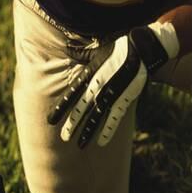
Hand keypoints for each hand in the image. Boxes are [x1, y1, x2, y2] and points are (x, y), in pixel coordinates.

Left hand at [47, 26, 170, 148]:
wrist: (142, 47)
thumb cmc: (118, 47)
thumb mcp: (96, 50)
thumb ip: (81, 53)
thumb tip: (67, 47)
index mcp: (89, 75)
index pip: (71, 95)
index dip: (60, 108)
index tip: (50, 120)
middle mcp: (98, 86)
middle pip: (81, 109)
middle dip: (72, 124)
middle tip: (64, 137)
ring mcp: (111, 93)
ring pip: (96, 116)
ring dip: (88, 131)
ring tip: (80, 144)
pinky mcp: (125, 98)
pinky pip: (115, 117)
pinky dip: (108, 130)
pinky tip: (101, 142)